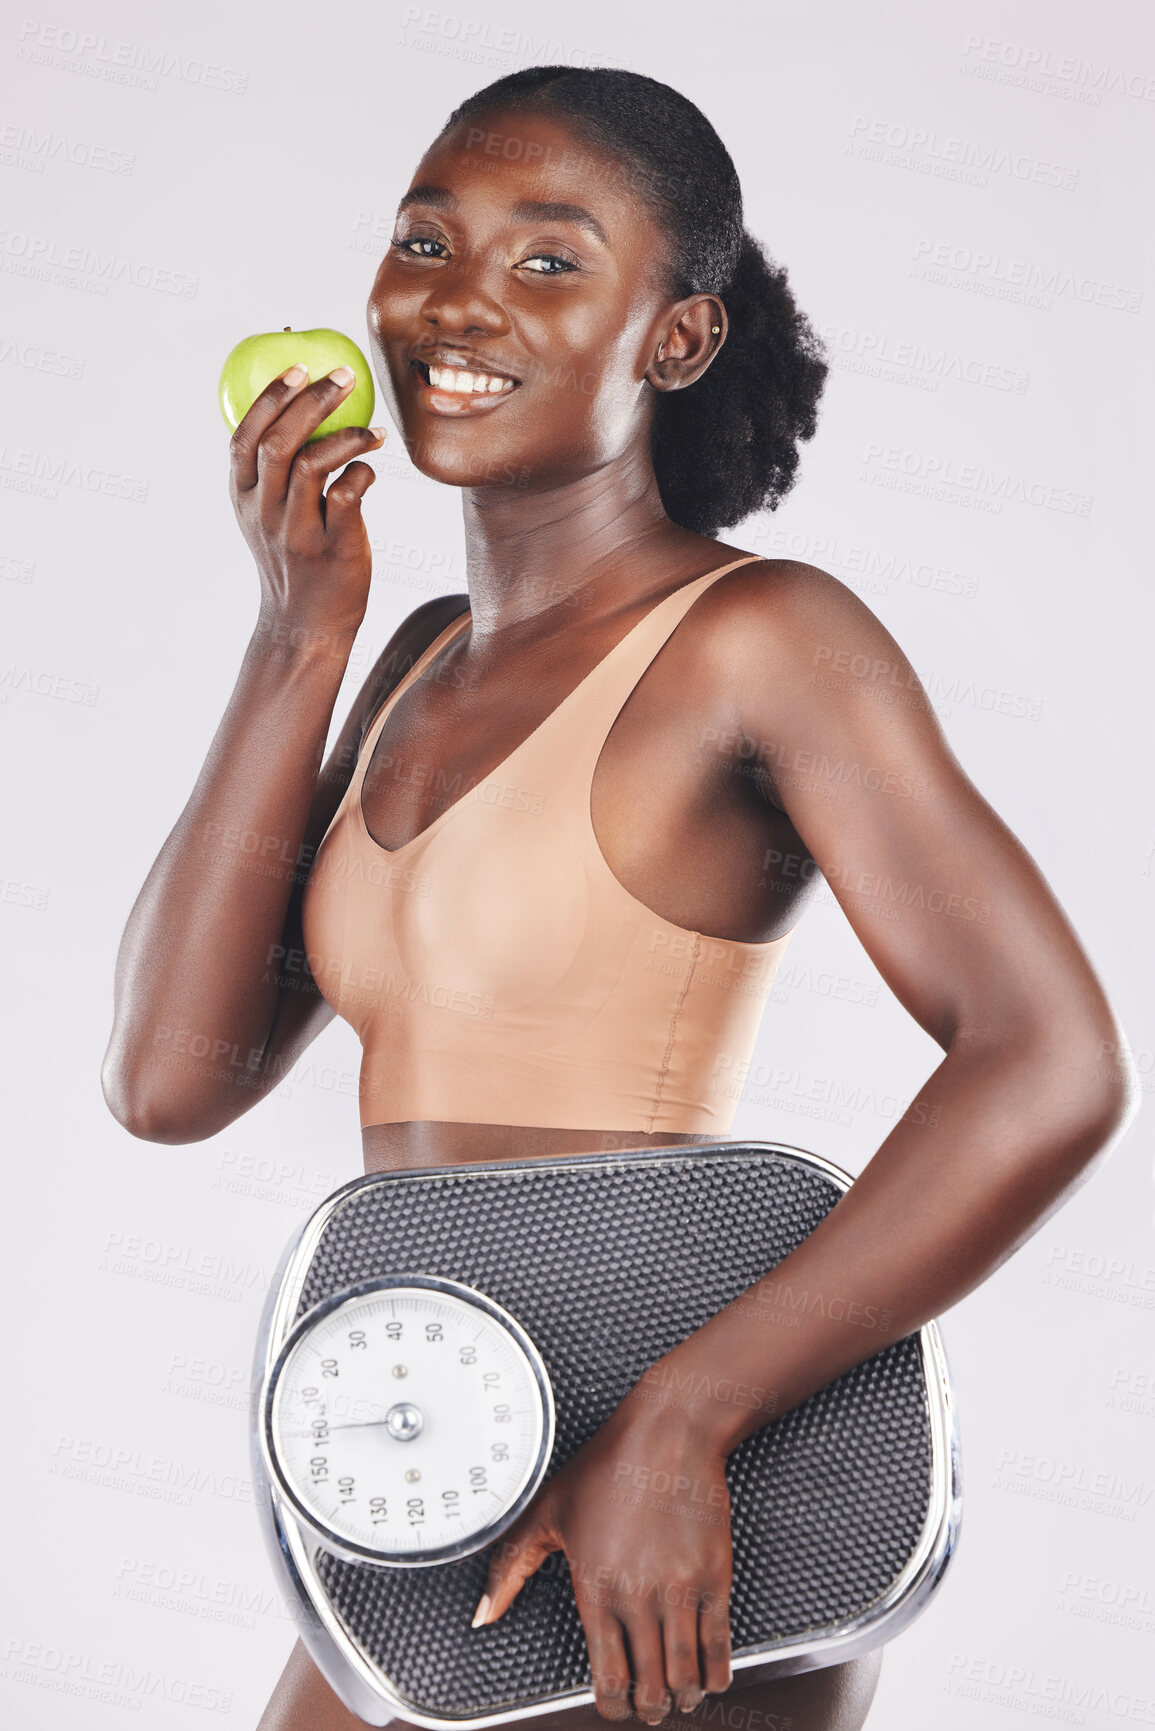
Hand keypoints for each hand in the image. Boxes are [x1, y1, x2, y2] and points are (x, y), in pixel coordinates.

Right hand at [228, 363, 384, 639]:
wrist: (304, 624)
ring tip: (374, 429)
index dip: (270, 398)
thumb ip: (272, 475)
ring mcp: (296, 532)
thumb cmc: (293, 559)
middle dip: (312, 401)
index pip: (245, 437)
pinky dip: (361, 473)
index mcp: (244, 497)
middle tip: (344, 375)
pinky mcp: (332, 549)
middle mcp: (265, 512)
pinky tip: (372, 468)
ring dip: (345, 435)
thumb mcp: (267, 516)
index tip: (297, 366)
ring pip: (311, 466)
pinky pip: (347, 497)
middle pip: (279, 443)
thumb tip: (298, 412)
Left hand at [474, 1406, 732, 1723]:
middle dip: (649, 1708)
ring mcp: (681, 1589)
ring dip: (682, 1697)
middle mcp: (639, 1596)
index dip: (612, 1706)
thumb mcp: (546, 1510)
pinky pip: (721, 1645)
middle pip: (650, 1688)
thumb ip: (509, 1567)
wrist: (668, 1432)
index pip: (606, 1679)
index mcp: (596, 1588)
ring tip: (678, 1696)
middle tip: (648, 1706)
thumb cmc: (608, 1466)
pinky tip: (710, 1677)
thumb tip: (484, 1614)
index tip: (614, 1704)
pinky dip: (717, 1674)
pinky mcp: (715, 1576)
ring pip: (685, 1675)